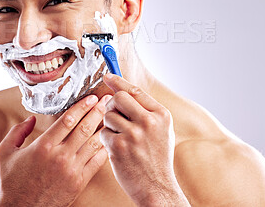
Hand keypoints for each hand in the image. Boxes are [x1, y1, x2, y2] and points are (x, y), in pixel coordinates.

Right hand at [0, 94, 110, 206]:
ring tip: (111, 116)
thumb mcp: (4, 153)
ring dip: (103, 127)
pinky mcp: (79, 182)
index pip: (68, 119)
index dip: (82, 106)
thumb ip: (17, 132)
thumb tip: (31, 119)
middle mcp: (60, 156)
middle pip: (84, 128)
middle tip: (107, 100)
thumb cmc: (11, 183)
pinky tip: (108, 140)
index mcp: (43, 146)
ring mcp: (72, 170)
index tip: (90, 98)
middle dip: (98, 111)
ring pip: (93, 143)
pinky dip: (103, 149)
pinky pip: (96, 162)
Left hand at [100, 74, 188, 205]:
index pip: (135, 90)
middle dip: (112, 104)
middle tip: (115, 113)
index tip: (108, 76)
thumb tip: (124, 89)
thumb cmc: (157, 157)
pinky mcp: (119, 146)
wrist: (156, 187)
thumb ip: (146, 110)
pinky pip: (104, 132)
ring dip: (110, 124)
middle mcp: (148, 122)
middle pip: (119, 97)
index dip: (119, 81)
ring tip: (121, 136)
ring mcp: (133, 134)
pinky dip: (107, 139)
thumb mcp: (161, 130)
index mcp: (161, 115)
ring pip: (108, 115)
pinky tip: (117, 148)